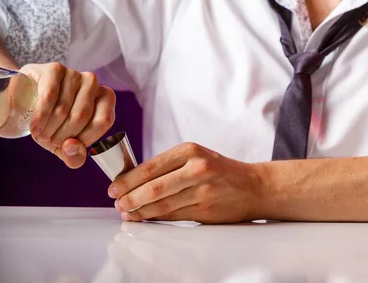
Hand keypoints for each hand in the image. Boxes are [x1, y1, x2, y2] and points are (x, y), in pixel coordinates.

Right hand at [21, 62, 115, 168]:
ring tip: (41, 132)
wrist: (25, 100)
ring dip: (48, 129)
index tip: (69, 144)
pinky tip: (34, 126)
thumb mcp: (65, 146)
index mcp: (105, 98)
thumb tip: (72, 148)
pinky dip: (40, 117)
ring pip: (63, 109)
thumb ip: (75, 156)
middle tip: (50, 139)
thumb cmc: (52, 123)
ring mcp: (74, 73)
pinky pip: (49, 97)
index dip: (84, 138)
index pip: (103, 121)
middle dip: (61, 136)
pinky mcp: (54, 69)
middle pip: (81, 116)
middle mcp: (93, 82)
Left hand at [108, 142, 261, 222]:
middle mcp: (196, 168)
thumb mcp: (197, 156)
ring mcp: (201, 190)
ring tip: (126, 212)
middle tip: (116, 202)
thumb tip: (135, 178)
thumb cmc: (220, 170)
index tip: (114, 185)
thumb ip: (169, 165)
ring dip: (139, 211)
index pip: (151, 166)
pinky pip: (173, 216)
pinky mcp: (205, 210)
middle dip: (130, 197)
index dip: (129, 179)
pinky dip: (155, 218)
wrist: (253, 185)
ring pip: (162, 204)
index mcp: (190, 150)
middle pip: (153, 187)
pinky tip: (144, 218)